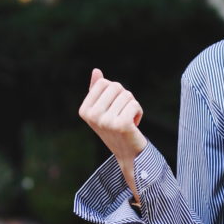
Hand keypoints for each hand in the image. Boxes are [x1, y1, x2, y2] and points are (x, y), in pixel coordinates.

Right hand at [79, 69, 146, 195]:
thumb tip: (96, 71)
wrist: (127, 152)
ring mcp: (106, 121)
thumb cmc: (115, 128)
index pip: (103, 82)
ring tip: (128, 120)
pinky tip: (134, 124)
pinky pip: (135, 104)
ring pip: (127, 95)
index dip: (114, 92)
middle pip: (116, 86)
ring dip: (132, 106)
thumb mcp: (104, 109)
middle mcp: (92, 116)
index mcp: (84, 110)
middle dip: (124, 97)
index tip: (113, 108)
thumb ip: (98, 90)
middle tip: (122, 114)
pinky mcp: (121, 124)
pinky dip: (139, 112)